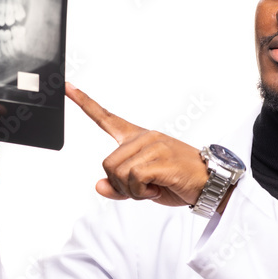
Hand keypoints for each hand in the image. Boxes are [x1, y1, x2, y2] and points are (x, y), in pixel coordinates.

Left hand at [66, 82, 209, 207]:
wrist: (210, 182)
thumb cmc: (177, 181)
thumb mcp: (143, 187)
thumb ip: (119, 186)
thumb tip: (98, 186)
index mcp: (138, 138)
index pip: (107, 118)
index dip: (84, 103)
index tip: (67, 86)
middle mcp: (144, 137)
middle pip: (107, 164)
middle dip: (120, 185)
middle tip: (144, 188)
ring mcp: (153, 146)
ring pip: (117, 173)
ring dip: (132, 190)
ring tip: (153, 186)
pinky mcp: (160, 159)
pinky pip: (133, 179)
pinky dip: (141, 192)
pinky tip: (157, 188)